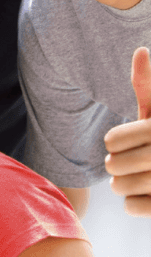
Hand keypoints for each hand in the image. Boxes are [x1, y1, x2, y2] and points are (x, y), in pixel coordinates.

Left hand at [105, 46, 150, 217]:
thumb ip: (147, 85)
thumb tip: (141, 50)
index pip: (111, 140)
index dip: (115, 141)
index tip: (133, 139)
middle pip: (112, 165)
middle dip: (117, 164)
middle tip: (135, 161)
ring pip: (119, 187)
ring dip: (124, 184)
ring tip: (141, 176)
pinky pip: (131, 208)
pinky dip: (135, 203)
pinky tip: (148, 195)